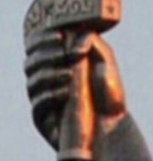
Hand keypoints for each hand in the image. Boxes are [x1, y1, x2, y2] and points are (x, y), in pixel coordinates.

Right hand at [24, 30, 125, 150]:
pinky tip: (67, 92)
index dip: (44, 39)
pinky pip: (38, 106)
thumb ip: (93, 44)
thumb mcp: (105, 64)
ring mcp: (42, 100)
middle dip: (47, 56)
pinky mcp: (44, 120)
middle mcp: (44, 81)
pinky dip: (51, 96)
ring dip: (50, 75)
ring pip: (33, 83)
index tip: (61, 36)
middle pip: (31, 63)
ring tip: (71, 74)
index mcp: (54, 65)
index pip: (37, 46)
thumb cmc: (109, 94)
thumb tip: (74, 35)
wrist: (114, 126)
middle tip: (65, 54)